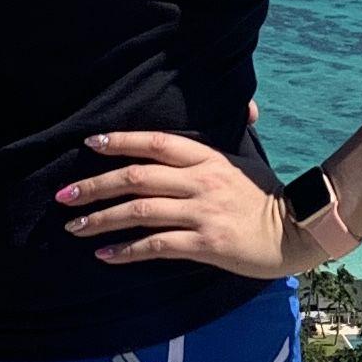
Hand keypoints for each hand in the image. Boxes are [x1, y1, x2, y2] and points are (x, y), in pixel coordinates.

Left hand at [60, 129, 299, 278]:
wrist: (298, 231)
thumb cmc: (267, 197)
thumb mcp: (247, 160)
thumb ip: (229, 141)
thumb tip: (248, 108)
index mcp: (207, 158)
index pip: (155, 142)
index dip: (120, 141)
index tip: (90, 144)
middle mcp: (200, 181)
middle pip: (137, 177)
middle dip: (95, 185)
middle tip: (64, 194)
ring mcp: (202, 212)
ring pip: (140, 211)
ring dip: (102, 218)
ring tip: (74, 226)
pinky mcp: (206, 243)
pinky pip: (157, 245)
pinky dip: (127, 250)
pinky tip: (105, 254)